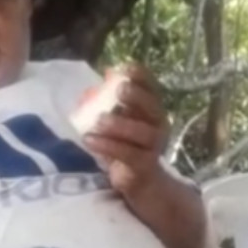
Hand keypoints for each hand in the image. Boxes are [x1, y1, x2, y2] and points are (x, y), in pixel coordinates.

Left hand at [82, 63, 169, 195]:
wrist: (138, 180)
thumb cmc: (124, 144)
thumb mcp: (115, 120)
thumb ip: (106, 102)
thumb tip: (96, 82)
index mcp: (151, 109)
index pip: (152, 87)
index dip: (141, 76)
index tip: (125, 67)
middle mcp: (158, 124)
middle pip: (152, 107)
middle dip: (137, 96)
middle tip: (119, 90)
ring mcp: (153, 146)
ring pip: (142, 133)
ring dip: (119, 125)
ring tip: (98, 121)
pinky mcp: (144, 165)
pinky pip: (128, 154)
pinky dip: (108, 146)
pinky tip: (89, 140)